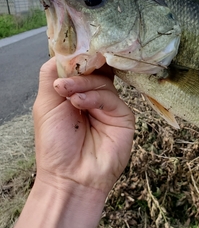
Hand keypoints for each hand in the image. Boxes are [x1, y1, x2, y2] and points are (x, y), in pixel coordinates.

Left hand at [33, 58, 134, 195]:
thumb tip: (63, 51)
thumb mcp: (45, 104)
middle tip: (69, 73)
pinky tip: (80, 104)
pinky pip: (112, 97)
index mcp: (74, 93)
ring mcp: (109, 106)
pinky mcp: (123, 116)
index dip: (76, 57)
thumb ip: (51, 74)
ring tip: (68, 96)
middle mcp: (93, 97)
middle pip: (95, 69)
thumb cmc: (54, 144)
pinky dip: (94, 97)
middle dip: (81, 67)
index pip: (80, 66)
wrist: (70, 176)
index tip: (69, 51)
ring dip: (82, 85)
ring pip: (103, 81)